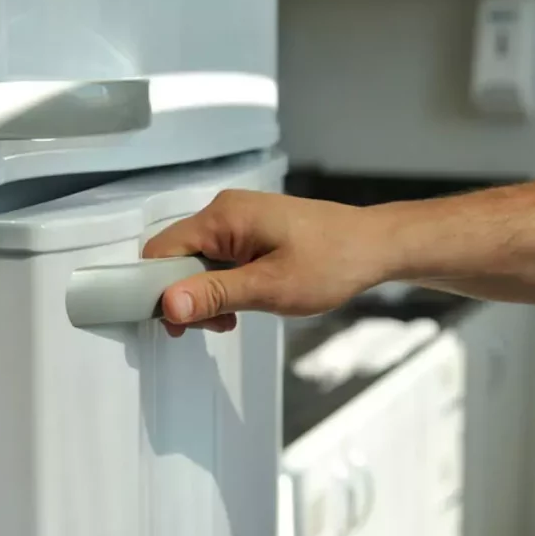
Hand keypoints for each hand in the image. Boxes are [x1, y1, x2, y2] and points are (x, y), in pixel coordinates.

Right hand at [142, 189, 394, 335]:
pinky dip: (222, 284)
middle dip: (186, 296)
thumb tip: (169, 304)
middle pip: (176, 256)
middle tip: (216, 324)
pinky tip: (242, 303)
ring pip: (197, 260)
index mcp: (223, 217)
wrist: (376, 246)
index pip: (161, 251)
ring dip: (206, 293)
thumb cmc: (332, 261)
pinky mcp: (251, 231)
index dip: (158, 290)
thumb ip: (215, 294)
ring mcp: (238, 220)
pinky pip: (218, 258)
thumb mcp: (270, 287)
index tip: (177, 323)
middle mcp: (225, 211)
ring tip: (233, 317)